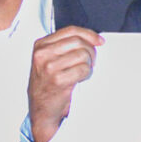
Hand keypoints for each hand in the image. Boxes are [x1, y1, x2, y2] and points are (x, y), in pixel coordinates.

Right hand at [27, 26, 103, 141]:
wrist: (41, 110)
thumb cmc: (47, 85)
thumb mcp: (48, 60)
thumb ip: (64, 47)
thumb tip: (92, 39)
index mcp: (40, 45)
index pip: (70, 31)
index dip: (88, 34)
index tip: (99, 41)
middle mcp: (42, 54)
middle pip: (78, 42)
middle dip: (90, 51)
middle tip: (90, 62)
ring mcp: (49, 67)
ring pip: (82, 55)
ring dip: (88, 64)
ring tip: (82, 73)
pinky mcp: (58, 80)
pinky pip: (83, 69)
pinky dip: (86, 74)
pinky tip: (80, 80)